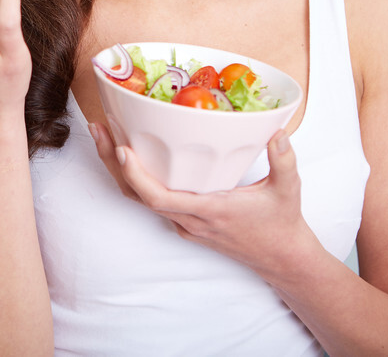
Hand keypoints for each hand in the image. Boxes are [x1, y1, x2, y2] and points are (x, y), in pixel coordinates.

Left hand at [88, 120, 317, 276]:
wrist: (280, 257)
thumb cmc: (281, 222)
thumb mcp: (288, 189)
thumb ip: (284, 160)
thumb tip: (279, 132)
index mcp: (210, 210)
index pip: (161, 199)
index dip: (136, 176)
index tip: (123, 149)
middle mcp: (190, 219)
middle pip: (138, 195)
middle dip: (113, 163)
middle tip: (99, 128)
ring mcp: (185, 223)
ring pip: (140, 200)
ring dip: (119, 170)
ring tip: (105, 135)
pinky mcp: (185, 223)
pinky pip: (152, 201)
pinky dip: (135, 178)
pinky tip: (131, 154)